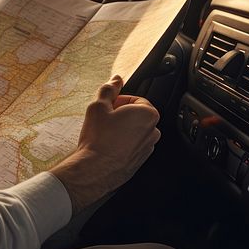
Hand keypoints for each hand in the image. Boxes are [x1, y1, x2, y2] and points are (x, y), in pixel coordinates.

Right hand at [51, 75, 160, 214]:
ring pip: (133, 131)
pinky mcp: (140, 160)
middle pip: (135, 115)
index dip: (118, 101)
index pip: (135, 99)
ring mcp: (148, 147)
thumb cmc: (99, 138)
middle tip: (103, 120)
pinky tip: (106, 146)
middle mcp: (153, 131)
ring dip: (120, 129)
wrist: (95, 169)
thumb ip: (109, 89)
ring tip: (103, 134)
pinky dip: (121, 144)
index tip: (108, 107)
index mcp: (148, 114)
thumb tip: (116, 79)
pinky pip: (131, 146)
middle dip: (120, 115)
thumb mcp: (98, 106)